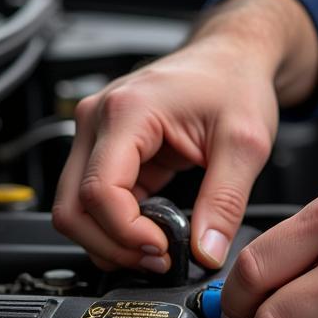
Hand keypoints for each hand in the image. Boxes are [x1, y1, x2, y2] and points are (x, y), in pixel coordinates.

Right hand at [52, 0, 317, 271]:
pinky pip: (94, 202)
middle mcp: (98, 119)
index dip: (126, 233)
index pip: (99, 191)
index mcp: (127, 111)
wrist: (231, 58)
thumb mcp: (245, 144)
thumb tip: (206, 252)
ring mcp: (96, 135)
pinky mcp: (105, 151)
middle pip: (72, 206)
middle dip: (111, 245)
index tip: (163, 249)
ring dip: (108, 241)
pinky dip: (116, 227)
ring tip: (156, 250)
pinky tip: (152, 232)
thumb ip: (225, 202)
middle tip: (158, 259)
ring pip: (74, 209)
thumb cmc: (233, 82)